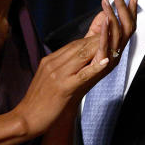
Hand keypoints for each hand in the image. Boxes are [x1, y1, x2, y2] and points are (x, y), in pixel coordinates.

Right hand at [12, 0, 137, 137]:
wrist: (25, 119)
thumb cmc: (41, 101)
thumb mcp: (52, 78)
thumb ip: (66, 66)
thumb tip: (76, 58)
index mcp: (52, 60)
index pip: (77, 43)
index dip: (96, 34)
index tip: (111, 25)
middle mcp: (54, 63)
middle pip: (81, 45)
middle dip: (101, 35)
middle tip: (119, 25)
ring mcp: (57, 75)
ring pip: (81, 55)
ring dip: (100, 44)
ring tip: (117, 35)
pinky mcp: (63, 88)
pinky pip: (81, 75)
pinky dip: (94, 67)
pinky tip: (106, 61)